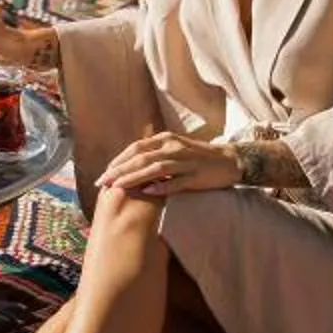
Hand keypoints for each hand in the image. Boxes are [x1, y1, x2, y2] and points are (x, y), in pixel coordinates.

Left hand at [99, 133, 238, 198]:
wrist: (230, 160)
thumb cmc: (198, 157)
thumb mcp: (174, 149)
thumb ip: (155, 154)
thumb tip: (130, 166)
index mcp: (166, 139)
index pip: (136, 148)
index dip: (119, 160)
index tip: (104, 173)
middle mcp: (173, 147)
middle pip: (141, 158)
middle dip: (120, 170)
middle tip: (103, 183)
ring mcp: (185, 161)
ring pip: (155, 168)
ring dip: (134, 178)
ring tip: (118, 187)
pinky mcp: (196, 176)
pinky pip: (176, 182)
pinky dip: (161, 187)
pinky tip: (147, 192)